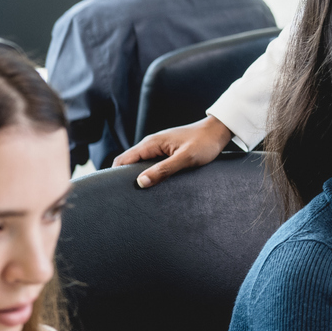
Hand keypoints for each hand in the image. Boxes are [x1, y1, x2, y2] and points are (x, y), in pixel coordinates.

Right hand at [112, 115, 233, 187]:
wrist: (218, 131)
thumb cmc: (204, 142)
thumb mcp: (185, 158)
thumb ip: (164, 170)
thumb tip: (141, 182)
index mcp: (151, 143)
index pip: (122, 160)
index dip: (114, 176)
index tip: (113, 193)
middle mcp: (151, 145)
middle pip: (128, 164)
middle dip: (124, 179)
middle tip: (125, 199)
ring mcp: (158, 148)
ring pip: (139, 165)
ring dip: (137, 178)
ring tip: (137, 196)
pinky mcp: (166, 153)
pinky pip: (150, 165)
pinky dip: (148, 175)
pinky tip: (153, 186)